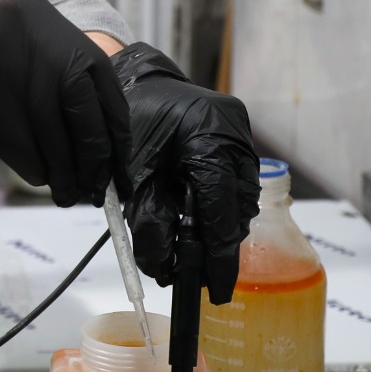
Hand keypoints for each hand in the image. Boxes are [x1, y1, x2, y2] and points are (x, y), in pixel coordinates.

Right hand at [0, 0, 130, 207]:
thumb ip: (37, 63)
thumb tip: (83, 124)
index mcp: (35, 11)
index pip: (96, 68)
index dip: (112, 115)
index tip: (116, 149)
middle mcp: (22, 25)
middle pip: (80, 98)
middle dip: (95, 147)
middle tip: (98, 181)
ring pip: (49, 124)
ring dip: (63, 165)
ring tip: (66, 188)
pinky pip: (16, 137)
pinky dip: (30, 164)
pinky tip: (33, 176)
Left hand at [114, 43, 259, 303]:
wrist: (136, 82)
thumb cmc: (128, 122)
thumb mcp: (131, 176)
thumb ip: (149, 222)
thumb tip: (165, 269)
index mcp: (207, 135)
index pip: (221, 208)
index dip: (218, 254)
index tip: (218, 289)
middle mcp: (234, 134)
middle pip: (237, 210)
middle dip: (215, 247)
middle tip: (195, 274)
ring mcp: (242, 134)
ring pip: (242, 202)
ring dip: (218, 227)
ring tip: (190, 246)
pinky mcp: (240, 137)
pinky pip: (239, 185)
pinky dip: (219, 207)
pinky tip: (197, 217)